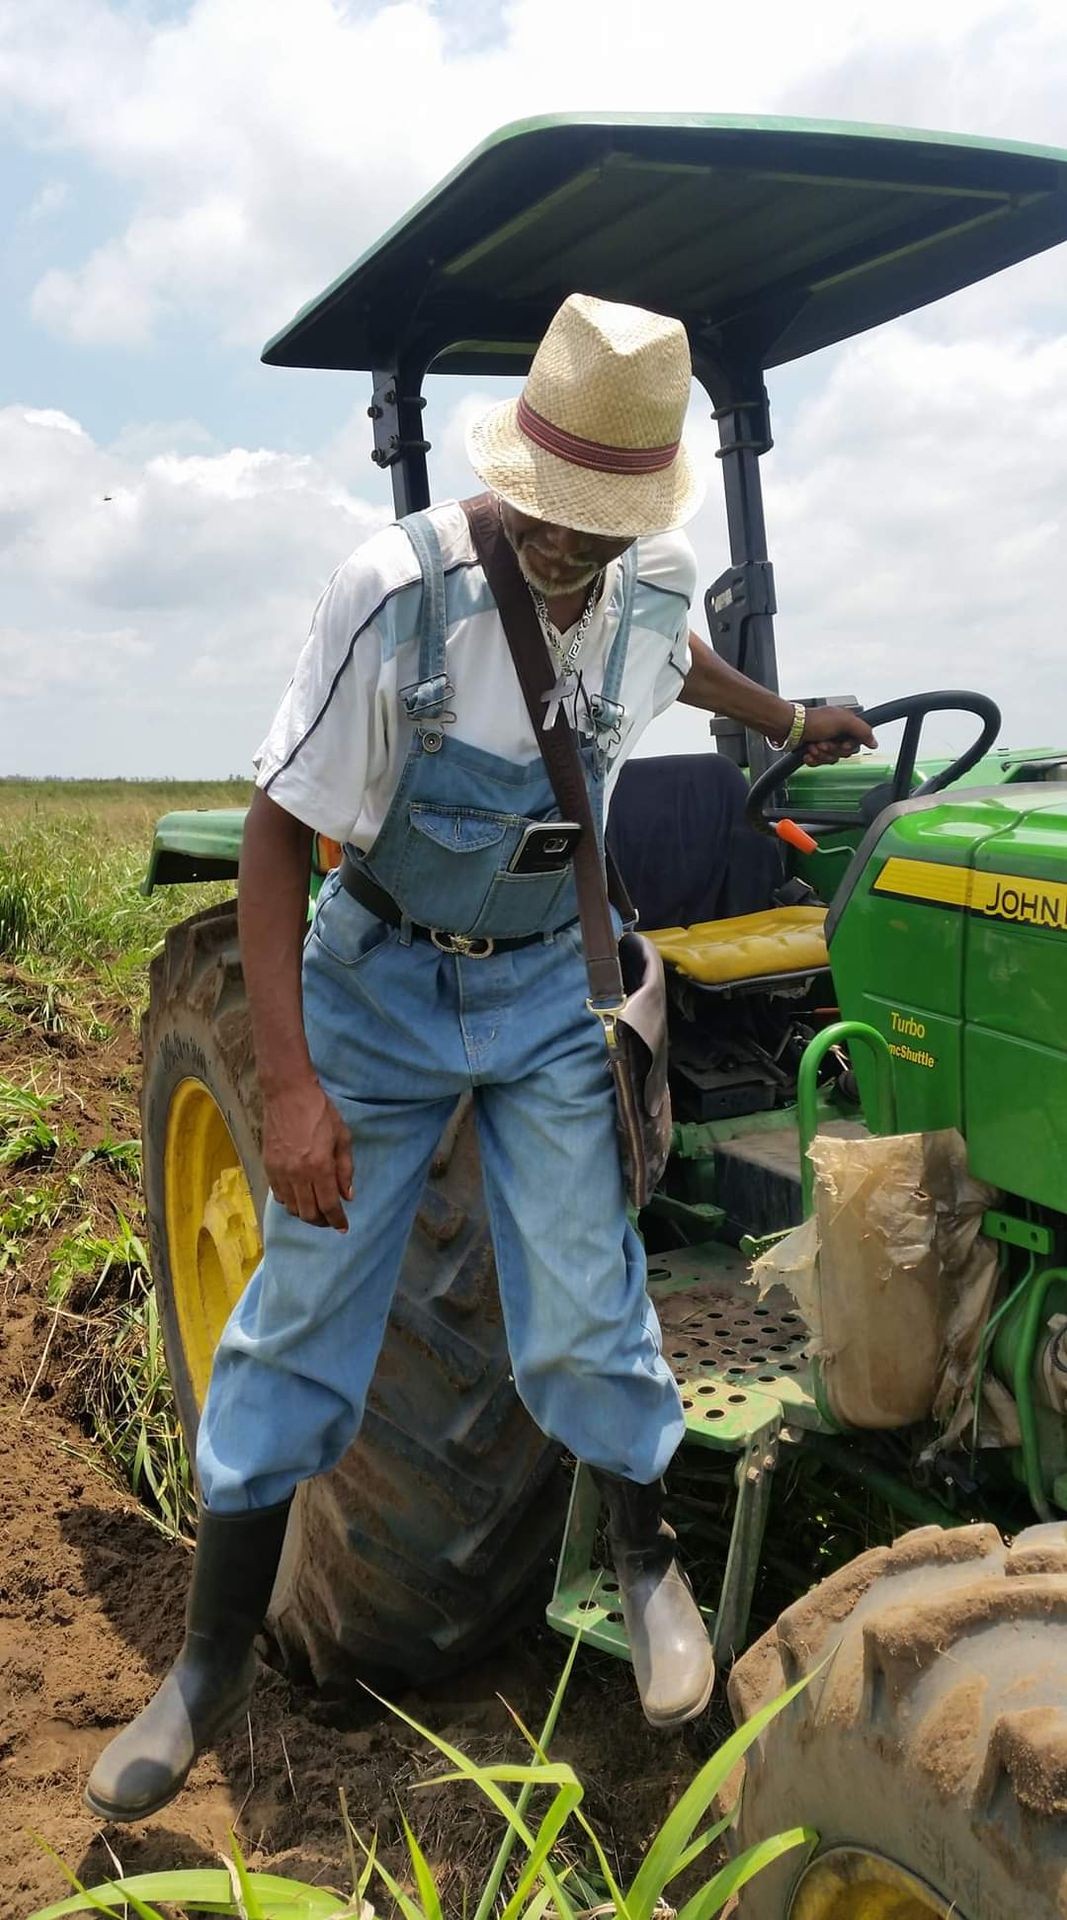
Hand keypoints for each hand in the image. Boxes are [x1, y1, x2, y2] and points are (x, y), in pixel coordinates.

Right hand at [262, 1077, 353, 1230]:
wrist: (288, 1094)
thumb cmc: (320, 1112)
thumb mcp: (342, 1137)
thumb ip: (345, 1169)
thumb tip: (347, 1196)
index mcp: (319, 1167)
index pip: (329, 1205)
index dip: (337, 1220)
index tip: (343, 1227)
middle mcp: (298, 1174)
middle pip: (309, 1213)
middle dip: (322, 1221)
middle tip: (331, 1219)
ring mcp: (280, 1172)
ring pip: (292, 1208)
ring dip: (306, 1213)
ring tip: (316, 1209)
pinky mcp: (268, 1167)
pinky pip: (279, 1196)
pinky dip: (291, 1202)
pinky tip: (300, 1196)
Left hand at [800, 706, 877, 766]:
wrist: (789, 728)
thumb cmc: (812, 721)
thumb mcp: (843, 721)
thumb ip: (862, 730)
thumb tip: (874, 742)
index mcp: (845, 723)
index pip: (857, 743)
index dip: (849, 746)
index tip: (842, 743)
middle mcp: (835, 733)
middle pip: (844, 753)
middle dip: (832, 750)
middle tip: (823, 742)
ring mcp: (824, 742)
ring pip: (831, 759)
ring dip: (821, 755)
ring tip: (813, 746)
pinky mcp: (813, 751)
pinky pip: (819, 763)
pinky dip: (812, 760)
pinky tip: (807, 753)